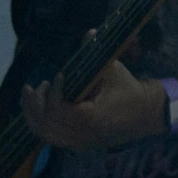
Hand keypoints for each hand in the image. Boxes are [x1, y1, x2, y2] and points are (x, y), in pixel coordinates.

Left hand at [20, 54, 161, 151]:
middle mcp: (83, 135)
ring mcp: (81, 143)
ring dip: (34, 115)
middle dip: (36, 104)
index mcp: (91, 118)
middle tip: (34, 87)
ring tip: (31, 97)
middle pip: (47, 124)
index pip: (59, 109)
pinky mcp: (79, 145)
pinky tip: (39, 110)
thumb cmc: (128, 90)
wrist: (146, 114)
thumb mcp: (114, 70)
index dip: (53, 92)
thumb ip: (98, 53)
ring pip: (46, 134)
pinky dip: (42, 125)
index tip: (59, 75)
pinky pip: (53, 139)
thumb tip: (90, 32)